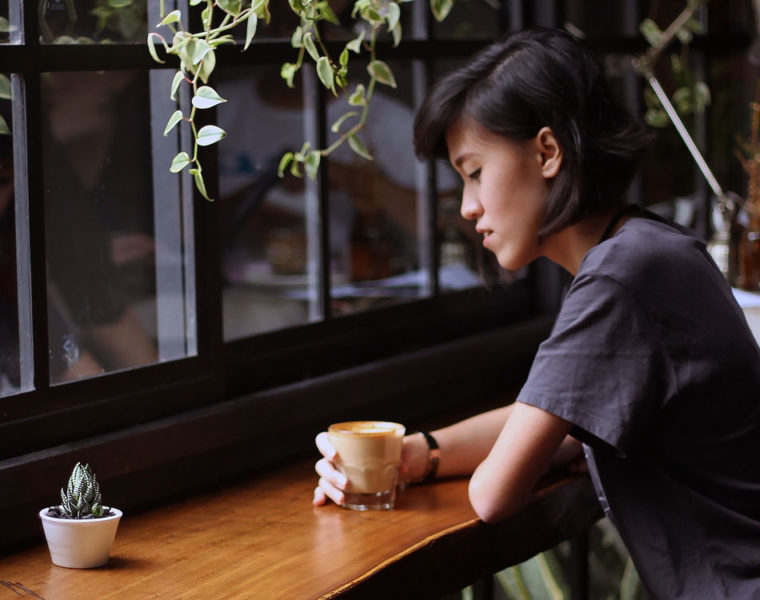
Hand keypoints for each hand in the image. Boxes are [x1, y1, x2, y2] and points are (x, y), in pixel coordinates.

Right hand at [312, 431, 431, 505]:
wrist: (391, 462)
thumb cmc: (388, 450)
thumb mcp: (396, 449)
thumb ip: (401, 455)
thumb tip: (403, 467)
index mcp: (342, 442)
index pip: (323, 439)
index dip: (325, 446)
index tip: (335, 455)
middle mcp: (334, 458)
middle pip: (322, 464)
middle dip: (331, 474)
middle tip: (346, 483)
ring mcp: (334, 472)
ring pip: (323, 480)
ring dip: (330, 489)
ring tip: (343, 499)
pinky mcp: (337, 486)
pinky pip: (324, 490)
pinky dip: (321, 496)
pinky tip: (321, 502)